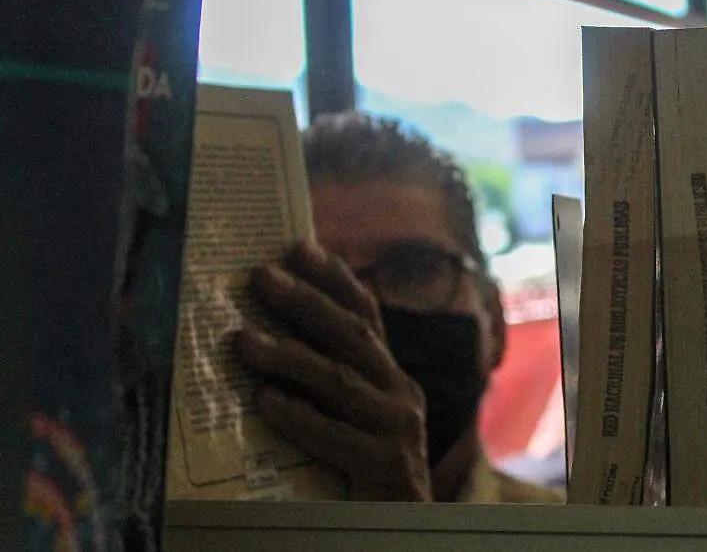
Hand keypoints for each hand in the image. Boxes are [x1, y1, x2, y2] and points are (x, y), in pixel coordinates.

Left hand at [233, 241, 432, 500]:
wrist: (398, 533)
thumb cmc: (361, 478)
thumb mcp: (350, 419)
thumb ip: (327, 383)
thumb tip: (267, 337)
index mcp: (392, 377)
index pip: (366, 316)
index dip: (334, 279)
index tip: (297, 246)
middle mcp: (402, 394)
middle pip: (353, 337)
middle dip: (305, 303)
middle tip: (260, 278)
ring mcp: (400, 429)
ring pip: (340, 381)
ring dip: (289, 357)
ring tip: (242, 340)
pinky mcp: (390, 467)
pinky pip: (337, 437)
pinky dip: (300, 418)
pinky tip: (266, 403)